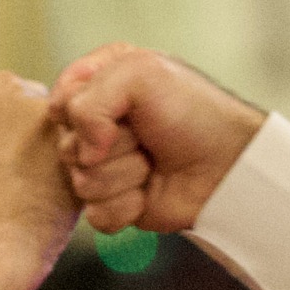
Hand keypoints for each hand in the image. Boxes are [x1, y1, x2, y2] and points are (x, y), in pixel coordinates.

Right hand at [0, 72, 80, 289]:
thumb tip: (6, 131)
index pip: (4, 98)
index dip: (5, 135)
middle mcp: (4, 86)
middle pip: (37, 106)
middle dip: (37, 138)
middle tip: (21, 179)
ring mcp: (41, 109)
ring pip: (66, 127)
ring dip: (60, 155)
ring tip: (38, 192)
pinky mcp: (75, 138)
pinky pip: (90, 148)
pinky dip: (80, 172)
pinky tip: (57, 198)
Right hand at [48, 44, 266, 235]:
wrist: (230, 164)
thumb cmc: (194, 112)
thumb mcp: (141, 74)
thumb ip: (90, 99)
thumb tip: (82, 151)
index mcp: (101, 84)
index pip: (59, 102)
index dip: (84, 111)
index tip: (122, 108)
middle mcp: (100, 125)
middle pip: (66, 146)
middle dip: (111, 145)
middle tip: (146, 136)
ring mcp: (106, 166)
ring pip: (80, 182)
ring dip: (123, 175)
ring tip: (153, 162)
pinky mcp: (116, 203)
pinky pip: (95, 215)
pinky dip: (126, 206)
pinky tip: (149, 193)